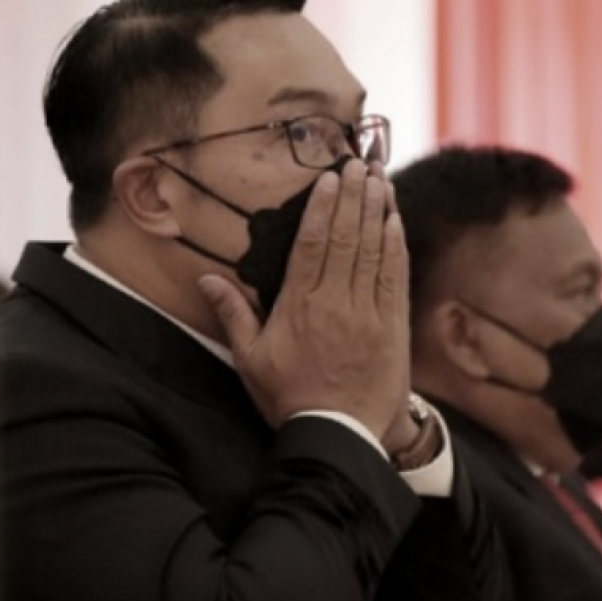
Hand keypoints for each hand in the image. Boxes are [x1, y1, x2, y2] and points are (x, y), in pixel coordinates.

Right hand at [198, 160, 410, 444]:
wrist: (340, 436)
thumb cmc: (290, 398)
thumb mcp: (250, 360)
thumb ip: (232, 314)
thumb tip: (206, 278)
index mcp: (298, 306)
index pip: (312, 244)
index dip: (323, 207)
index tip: (329, 178)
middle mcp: (334, 303)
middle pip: (345, 238)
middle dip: (352, 197)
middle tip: (357, 164)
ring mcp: (367, 313)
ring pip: (372, 251)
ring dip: (376, 211)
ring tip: (377, 179)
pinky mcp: (392, 325)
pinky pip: (394, 277)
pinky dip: (395, 246)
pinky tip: (394, 221)